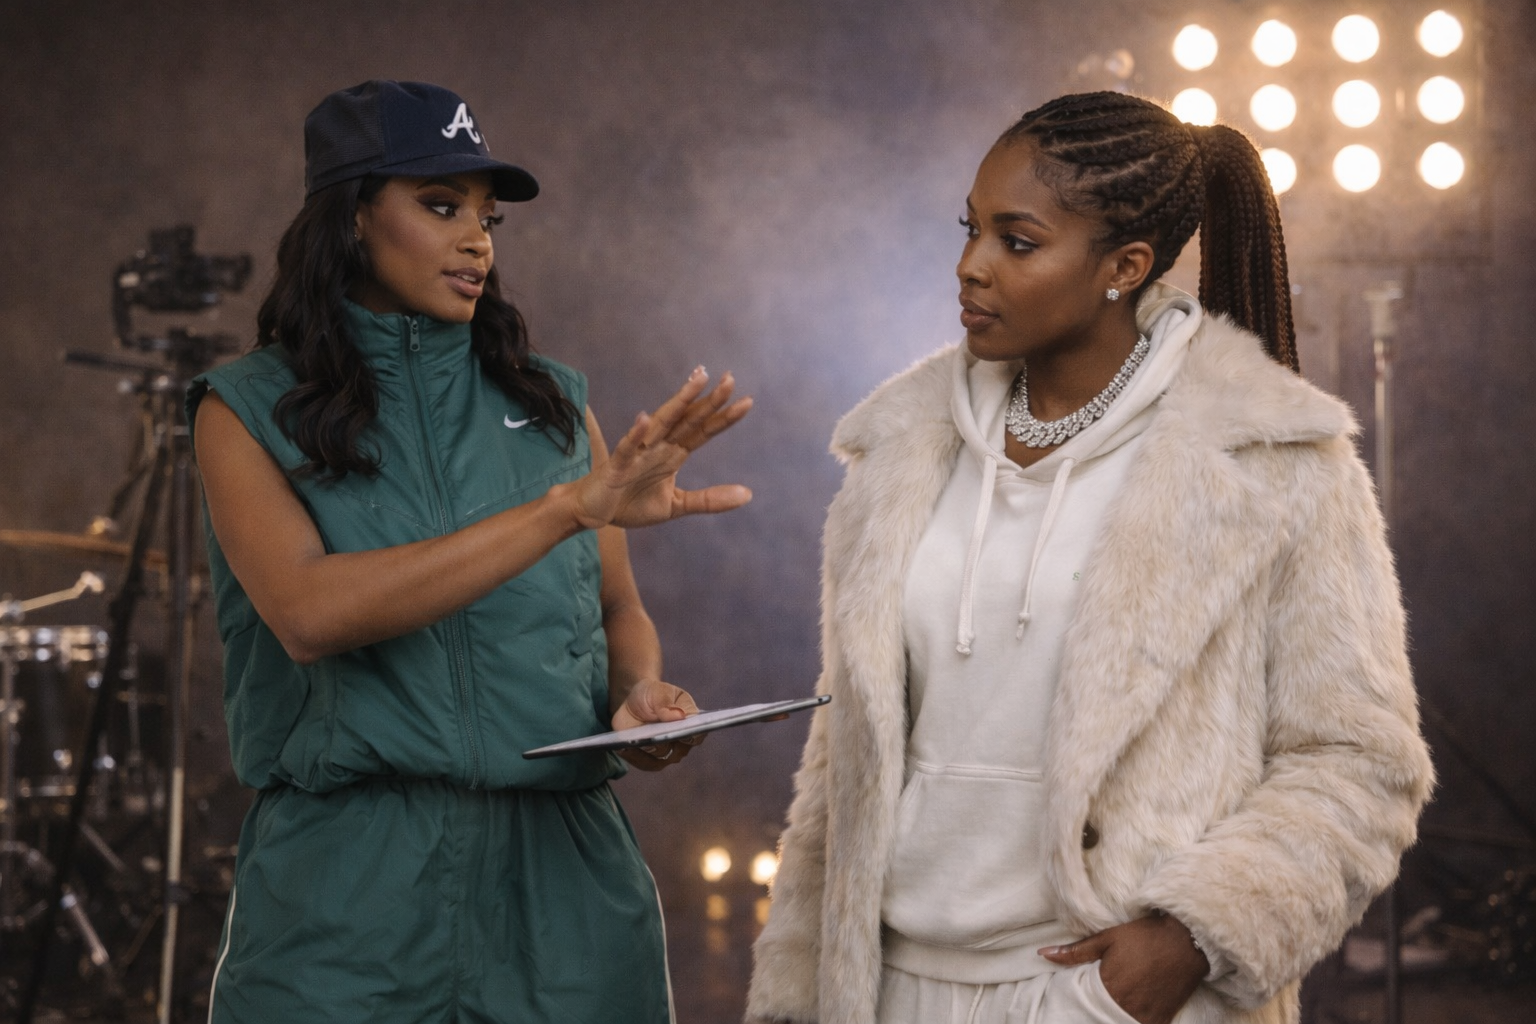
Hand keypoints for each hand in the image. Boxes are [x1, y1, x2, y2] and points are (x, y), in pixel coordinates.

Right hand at [565, 367, 751, 530]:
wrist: (592, 512)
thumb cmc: (631, 503)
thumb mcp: (677, 505)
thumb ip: (709, 499)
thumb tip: (748, 495)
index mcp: (673, 454)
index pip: (703, 431)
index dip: (723, 417)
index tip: (747, 401)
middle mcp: (658, 447)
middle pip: (688, 420)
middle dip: (709, 401)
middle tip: (730, 379)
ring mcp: (638, 453)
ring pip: (662, 423)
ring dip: (679, 402)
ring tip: (697, 380)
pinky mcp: (616, 466)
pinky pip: (626, 448)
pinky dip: (635, 435)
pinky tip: (644, 419)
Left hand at [613, 678, 703, 771]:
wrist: (635, 701)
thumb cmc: (653, 694)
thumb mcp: (659, 691)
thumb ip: (667, 702)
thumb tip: (679, 715)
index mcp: (690, 724)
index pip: (697, 734)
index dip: (693, 735)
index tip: (686, 732)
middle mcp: (680, 743)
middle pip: (678, 751)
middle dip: (667, 744)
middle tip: (657, 737)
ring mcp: (664, 753)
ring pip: (660, 760)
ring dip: (648, 751)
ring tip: (638, 742)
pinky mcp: (646, 758)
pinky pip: (642, 762)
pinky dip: (634, 755)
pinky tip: (624, 747)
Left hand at [1040, 914, 1206, 1023]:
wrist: (1187, 940)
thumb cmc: (1145, 936)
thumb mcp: (1107, 938)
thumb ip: (1075, 951)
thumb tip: (1043, 954)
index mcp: (1109, 987)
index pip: (1085, 1006)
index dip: (1079, 1005)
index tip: (1075, 1001)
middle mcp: (1127, 1006)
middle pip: (1102, 1018)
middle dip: (1095, 1013)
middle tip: (1093, 1004)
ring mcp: (1147, 1015)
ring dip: (1113, 1018)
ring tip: (1110, 1007)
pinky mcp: (1162, 1019)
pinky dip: (1133, 1022)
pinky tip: (1128, 1013)